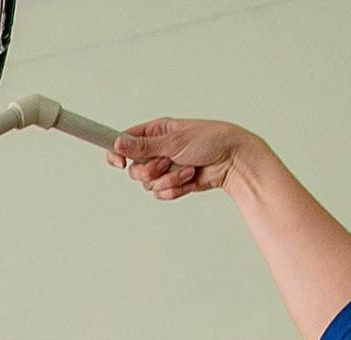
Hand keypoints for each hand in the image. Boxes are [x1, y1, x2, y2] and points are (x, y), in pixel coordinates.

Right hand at [106, 117, 268, 200]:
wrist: (233, 161)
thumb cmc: (211, 141)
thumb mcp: (175, 141)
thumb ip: (144, 145)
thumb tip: (118, 143)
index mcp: (155, 132)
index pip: (124, 141)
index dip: (117, 152)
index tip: (120, 162)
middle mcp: (156, 150)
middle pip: (133, 169)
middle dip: (151, 170)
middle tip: (166, 162)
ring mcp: (164, 168)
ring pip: (148, 185)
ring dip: (169, 180)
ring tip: (188, 170)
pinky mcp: (172, 184)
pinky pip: (161, 194)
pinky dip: (176, 189)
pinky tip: (191, 179)